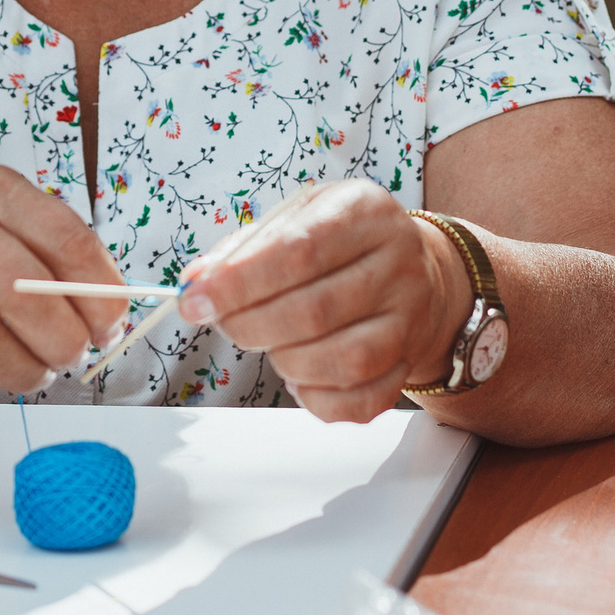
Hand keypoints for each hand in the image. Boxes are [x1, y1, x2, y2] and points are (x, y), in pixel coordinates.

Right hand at [0, 165, 126, 399]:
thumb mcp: (2, 207)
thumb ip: (56, 248)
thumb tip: (110, 311)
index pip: (65, 238)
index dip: (100, 292)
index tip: (110, 323)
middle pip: (22, 292)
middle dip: (64, 339)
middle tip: (74, 353)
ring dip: (26, 372)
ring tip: (37, 369)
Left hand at [176, 181, 472, 422]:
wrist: (419, 270)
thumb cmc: (343, 242)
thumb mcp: (299, 216)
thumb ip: (247, 246)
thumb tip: (197, 282)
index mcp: (365, 213)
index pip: (299, 250)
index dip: (239, 282)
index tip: (196, 301)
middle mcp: (397, 264)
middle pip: (316, 310)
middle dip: (251, 325)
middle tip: (225, 323)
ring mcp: (409, 319)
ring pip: (345, 361)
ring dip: (287, 362)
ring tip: (271, 344)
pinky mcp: (409, 363)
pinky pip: (364, 401)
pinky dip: (318, 399)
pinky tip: (301, 376)